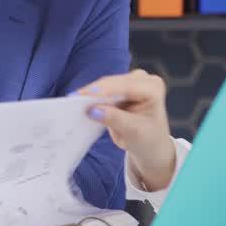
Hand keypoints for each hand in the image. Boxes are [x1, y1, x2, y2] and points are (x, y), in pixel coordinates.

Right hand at [77, 70, 176, 190]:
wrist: (150, 146)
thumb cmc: (147, 140)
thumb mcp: (133, 132)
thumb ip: (114, 119)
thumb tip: (92, 109)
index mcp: (153, 88)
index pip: (126, 86)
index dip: (104, 90)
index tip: (83, 95)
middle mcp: (144, 80)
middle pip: (113, 83)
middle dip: (94, 92)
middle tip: (73, 99)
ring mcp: (132, 81)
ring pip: (105, 84)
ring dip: (91, 93)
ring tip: (74, 101)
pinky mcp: (121, 87)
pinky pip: (102, 89)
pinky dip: (92, 96)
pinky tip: (81, 101)